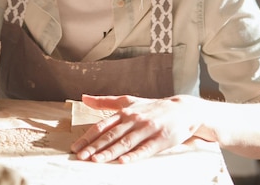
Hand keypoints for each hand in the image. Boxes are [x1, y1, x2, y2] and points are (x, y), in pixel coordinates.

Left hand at [71, 94, 203, 162]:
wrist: (184, 109)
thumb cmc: (153, 107)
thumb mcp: (129, 102)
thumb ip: (106, 102)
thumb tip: (84, 98)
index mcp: (124, 112)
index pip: (102, 126)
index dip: (88, 137)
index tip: (75, 147)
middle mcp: (133, 119)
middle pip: (111, 135)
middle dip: (95, 147)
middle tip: (80, 156)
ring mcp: (147, 129)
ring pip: (125, 142)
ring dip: (110, 152)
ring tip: (96, 160)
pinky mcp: (161, 139)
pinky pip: (145, 149)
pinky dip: (134, 155)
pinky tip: (123, 162)